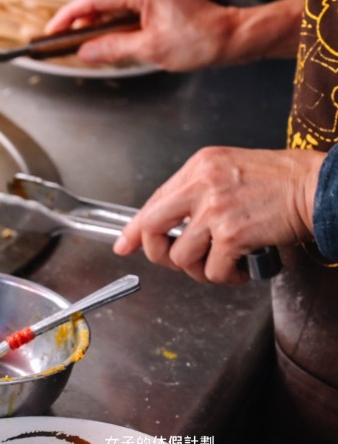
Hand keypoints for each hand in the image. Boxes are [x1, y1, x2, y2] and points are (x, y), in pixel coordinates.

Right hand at [45, 0, 239, 70]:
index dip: (68, 17)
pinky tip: (108, 38)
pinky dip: (110, 20)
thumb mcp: (150, 49)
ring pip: (108, 0)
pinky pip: (122, 4)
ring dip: (95, 20)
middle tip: (70, 42)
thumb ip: (111, 48)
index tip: (52, 32)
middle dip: (79, 18)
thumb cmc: (199, 40)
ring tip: (88, 44)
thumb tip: (84, 52)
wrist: (231, 37)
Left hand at [114, 147, 324, 283]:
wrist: (320, 186)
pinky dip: (224, 277)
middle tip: (176, 262)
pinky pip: (212, 269)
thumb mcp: (231, 171)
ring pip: (182, 256)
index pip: (154, 202)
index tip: (125, 244)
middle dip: (158, 253)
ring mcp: (215, 210)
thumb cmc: (283, 181)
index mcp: (199, 166)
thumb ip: (199, 192)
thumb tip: (171, 222)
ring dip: (200, 269)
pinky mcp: (232, 234)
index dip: (136, 229)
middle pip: (153, 228)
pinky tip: (239, 269)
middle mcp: (201, 184)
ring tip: (221, 264)